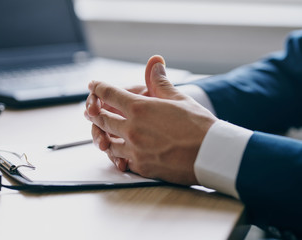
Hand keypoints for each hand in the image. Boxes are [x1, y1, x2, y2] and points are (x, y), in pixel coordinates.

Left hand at [84, 55, 216, 185]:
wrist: (211, 154)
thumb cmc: (198, 124)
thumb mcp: (179, 98)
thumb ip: (161, 82)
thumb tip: (155, 62)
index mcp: (139, 108)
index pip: (109, 94)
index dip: (98, 88)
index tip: (93, 85)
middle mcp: (132, 128)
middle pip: (102, 118)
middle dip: (94, 112)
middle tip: (90, 109)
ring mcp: (134, 150)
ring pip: (107, 142)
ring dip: (103, 135)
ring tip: (101, 132)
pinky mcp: (141, 166)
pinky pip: (120, 159)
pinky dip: (117, 154)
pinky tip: (118, 152)